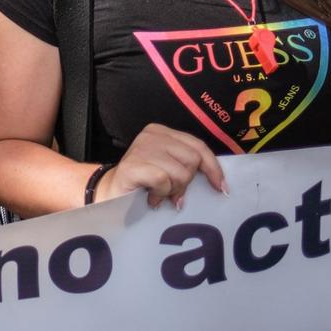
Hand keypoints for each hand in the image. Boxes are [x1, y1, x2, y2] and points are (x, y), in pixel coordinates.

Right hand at [97, 125, 227, 208]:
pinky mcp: (132, 166)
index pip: (198, 146)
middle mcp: (152, 136)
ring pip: (180, 172)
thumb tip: (217, 180)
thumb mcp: (169, 169)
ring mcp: (140, 148)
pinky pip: (163, 181)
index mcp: (162, 132)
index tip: (221, 187)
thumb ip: (187, 165)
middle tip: (172, 193)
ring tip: (159, 195)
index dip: (213, 168)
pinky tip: (151, 198)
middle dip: (187, 182)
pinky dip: (161, 194)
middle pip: (193, 159)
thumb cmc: (144, 185)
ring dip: (173, 190)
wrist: (110, 196)